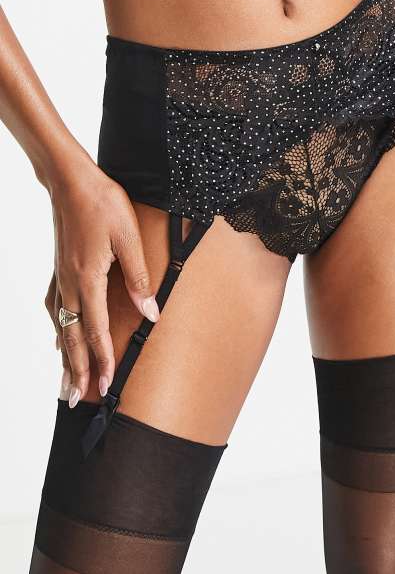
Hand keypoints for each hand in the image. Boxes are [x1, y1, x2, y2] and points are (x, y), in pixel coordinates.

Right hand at [44, 155, 159, 406]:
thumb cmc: (103, 204)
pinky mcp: (59, 269)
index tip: (107, 386)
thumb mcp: (128, 238)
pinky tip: (59, 338)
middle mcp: (70, 284)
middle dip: (77, 370)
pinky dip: (59, 330)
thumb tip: (151, 313)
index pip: (97, 330)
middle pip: (73, 337)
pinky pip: (56, 309)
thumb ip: (138, 278)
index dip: (102, 361)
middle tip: (76, 401)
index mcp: (89, 279)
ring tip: (66, 381)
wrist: (71, 181)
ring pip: (62, 327)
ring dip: (65, 356)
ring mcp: (61, 278)